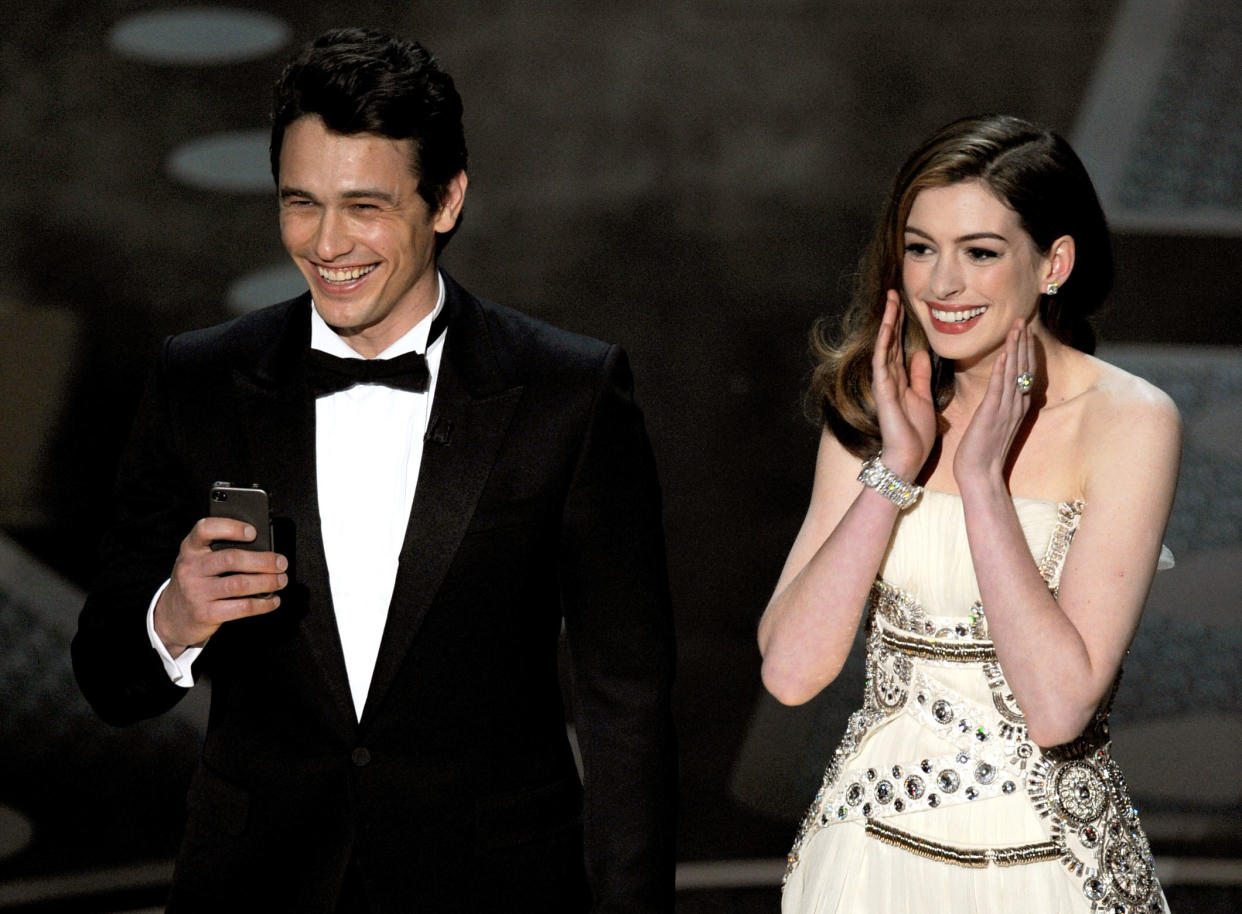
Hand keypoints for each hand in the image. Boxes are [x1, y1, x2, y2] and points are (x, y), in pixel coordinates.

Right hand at [153, 517, 287, 656]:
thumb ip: (220, 551)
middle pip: (231, 558)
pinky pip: (241, 607)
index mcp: (190, 548)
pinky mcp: (205, 614)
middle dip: (263, 560)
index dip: (231, 527)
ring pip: (239, 583)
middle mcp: (190, 568)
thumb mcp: (199, 562)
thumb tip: (264, 549)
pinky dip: (262, 604)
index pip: (205, 529)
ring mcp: (196, 592)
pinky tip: (273, 600)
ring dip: (267, 581)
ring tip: (281, 580)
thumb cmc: (196, 582)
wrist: (172, 617)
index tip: (253, 531)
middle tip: (281, 562)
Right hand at [871, 290, 935, 480]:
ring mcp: (884, 382)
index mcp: (901, 379)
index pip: (899, 345)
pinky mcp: (883, 390)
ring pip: (884, 345)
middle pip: (890, 340)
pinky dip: (884, 343)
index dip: (902, 324)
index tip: (905, 303)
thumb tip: (921, 353)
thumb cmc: (915, 433)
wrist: (908, 457)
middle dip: (892, 316)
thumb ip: (920, 375)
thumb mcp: (923, 397)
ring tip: (890, 300)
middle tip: (894, 292)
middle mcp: (889, 377)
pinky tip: (886, 327)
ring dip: (886, 323)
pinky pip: (882, 362)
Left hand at [953, 319, 1034, 488]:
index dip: (1025, 351)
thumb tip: (1000, 394)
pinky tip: (1004, 352)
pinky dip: (1003, 368)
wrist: (980, 474)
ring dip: (1016, 348)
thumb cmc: (982, 452)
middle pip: (1024, 367)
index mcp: (1017, 407)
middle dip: (1024, 342)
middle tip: (1023, 320)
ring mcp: (1006, 409)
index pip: (1024, 373)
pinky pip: (999, 386)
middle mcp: (1016, 405)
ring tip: (1018, 326)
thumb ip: (1000, 407)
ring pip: (1014, 372)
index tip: (1024, 331)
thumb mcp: (995, 424)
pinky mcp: (992, 413)